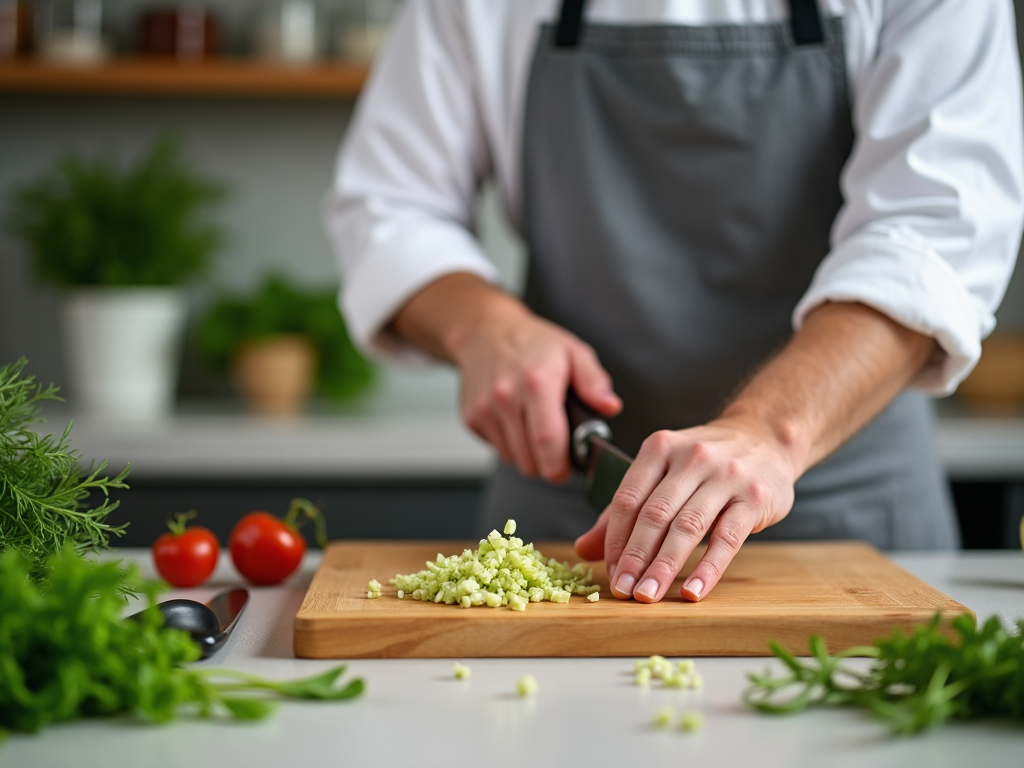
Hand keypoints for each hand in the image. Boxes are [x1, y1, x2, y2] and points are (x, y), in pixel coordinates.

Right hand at [450, 299, 620, 481]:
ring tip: (535, 427)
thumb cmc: (533, 343)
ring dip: (527, 454)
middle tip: (556, 447)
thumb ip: (594, 381)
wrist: (485, 332)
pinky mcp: (471, 417)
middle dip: (547, 463)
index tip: (566, 470)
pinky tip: (515, 421)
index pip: (547, 440)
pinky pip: (496, 448)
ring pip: (512, 459)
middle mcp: (506, 396)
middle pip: (529, 459)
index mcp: (537, 382)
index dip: (559, 465)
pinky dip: (509, 444)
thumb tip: (610, 406)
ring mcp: (485, 408)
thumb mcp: (573, 352)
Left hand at [573, 417, 799, 601]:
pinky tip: (693, 592)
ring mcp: (726, 475)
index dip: (614, 539)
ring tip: (648, 596)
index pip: (628, 498)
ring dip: (664, 567)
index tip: (610, 573)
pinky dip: (708, 568)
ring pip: (687, 527)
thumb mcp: (662, 473)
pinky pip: (727, 538)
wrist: (766, 439)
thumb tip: (583, 549)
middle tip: (623, 591)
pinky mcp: (756, 497)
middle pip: (655, 514)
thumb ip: (624, 511)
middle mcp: (692, 457)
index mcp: (660, 448)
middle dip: (635, 558)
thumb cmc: (704, 464)